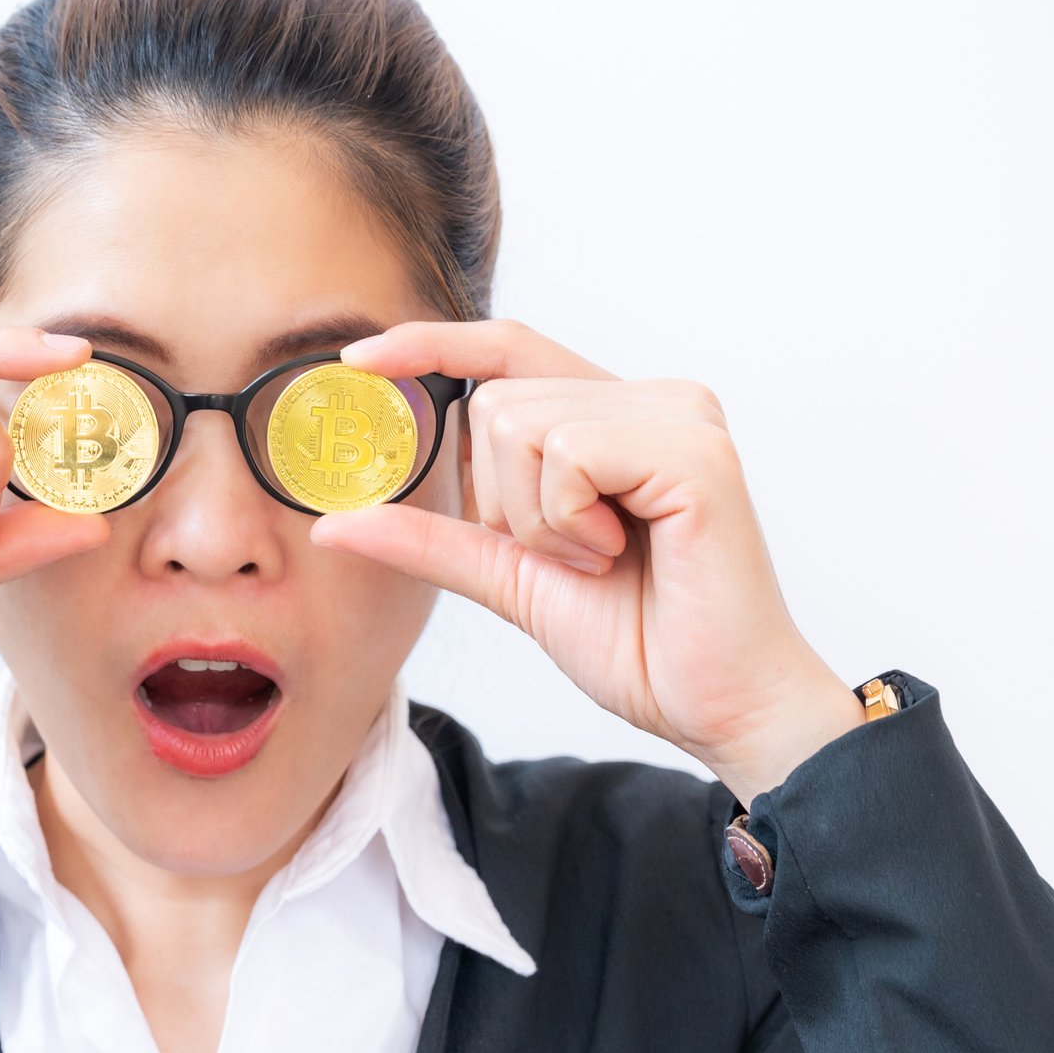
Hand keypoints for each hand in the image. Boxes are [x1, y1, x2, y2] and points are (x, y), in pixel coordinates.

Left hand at [308, 318, 863, 805]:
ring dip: (535, 519)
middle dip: (501, 500)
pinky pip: (567, 452)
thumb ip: (434, 541)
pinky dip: (567, 521)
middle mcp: (653, 397)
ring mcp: (679, 414)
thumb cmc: (641, 643)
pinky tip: (620, 556)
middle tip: (572, 558)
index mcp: (616, 415)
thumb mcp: (512, 579)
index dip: (431, 344)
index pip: (507, 349)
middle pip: (495, 398)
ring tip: (602, 561)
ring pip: (520, 422)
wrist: (719, 708)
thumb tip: (334, 524)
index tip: (359, 360)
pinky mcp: (695, 449)